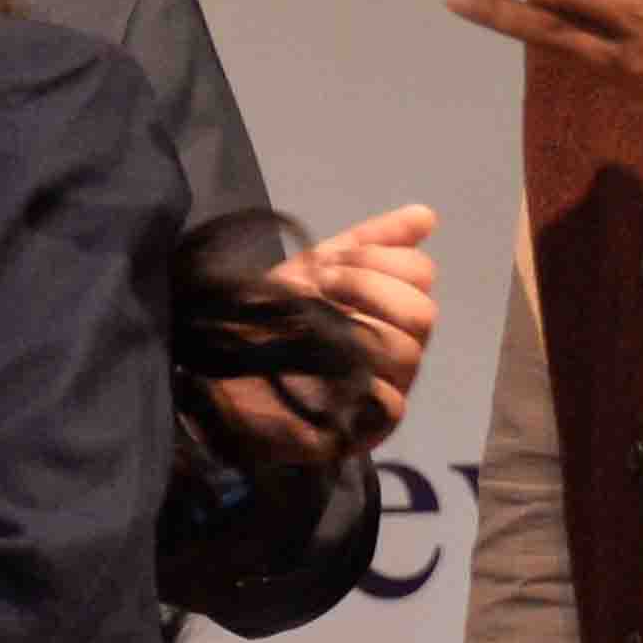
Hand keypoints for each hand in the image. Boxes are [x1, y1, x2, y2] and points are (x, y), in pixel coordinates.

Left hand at [208, 205, 440, 461]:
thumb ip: (368, 243)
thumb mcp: (314, 269)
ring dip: (357, 325)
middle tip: (323, 286)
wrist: (216, 369)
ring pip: (407, 351)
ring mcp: (384, 391)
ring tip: (314, 321)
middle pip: (422, 313)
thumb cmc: (270, 318)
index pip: (420, 275)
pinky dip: (359, 378)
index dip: (379, 259)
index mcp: (390, 312)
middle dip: (369, 287)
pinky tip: (324, 362)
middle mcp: (397, 350)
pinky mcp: (364, 428)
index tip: (329, 263)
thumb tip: (426, 214)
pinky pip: (390, 401)